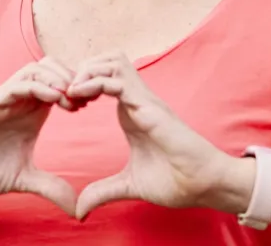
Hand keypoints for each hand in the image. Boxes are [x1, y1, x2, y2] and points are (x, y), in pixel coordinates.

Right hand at [0, 58, 83, 215]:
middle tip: (87, 98)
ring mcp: (3, 99)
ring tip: (72, 98)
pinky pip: (17, 85)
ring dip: (58, 78)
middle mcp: (18, 101)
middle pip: (52, 68)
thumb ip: (50, 187)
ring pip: (36, 69)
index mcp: (30, 112)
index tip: (93, 105)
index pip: (60, 85)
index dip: (80, 89)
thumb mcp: (23, 180)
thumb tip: (77, 209)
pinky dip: (38, 86)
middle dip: (73, 78)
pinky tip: (55, 99)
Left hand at [68, 51, 234, 219]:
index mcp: (130, 112)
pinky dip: (94, 81)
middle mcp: (137, 100)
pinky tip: (79, 95)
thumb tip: (79, 209)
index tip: (66, 106)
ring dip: (87, 70)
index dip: (81, 84)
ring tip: (71, 92)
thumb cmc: (176, 181)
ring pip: (112, 61)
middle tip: (66, 94)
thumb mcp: (128, 186)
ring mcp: (144, 100)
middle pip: (106, 60)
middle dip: (80, 69)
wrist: (204, 186)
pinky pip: (118, 80)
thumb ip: (102, 192)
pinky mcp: (149, 107)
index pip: (103, 79)